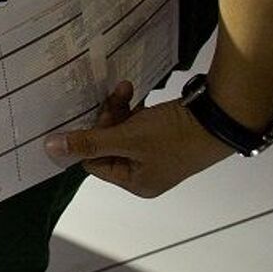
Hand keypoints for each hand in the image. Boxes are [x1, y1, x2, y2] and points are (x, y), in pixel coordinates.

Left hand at [43, 80, 233, 197]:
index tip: (103, 113)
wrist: (222, 117)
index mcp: (135, 183)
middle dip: (108, 118)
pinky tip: (137, 93)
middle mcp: (145, 173)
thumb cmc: (173, 134)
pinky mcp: (167, 137)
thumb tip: (50, 148)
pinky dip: (136, 110)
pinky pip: (139, 124)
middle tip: (116, 96)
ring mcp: (157, 155)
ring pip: (123, 131)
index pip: (94, 161)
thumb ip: (88, 142)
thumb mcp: (127, 138)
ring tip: (126, 88)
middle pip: (108, 145)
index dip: (92, 136)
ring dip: (121, 109)